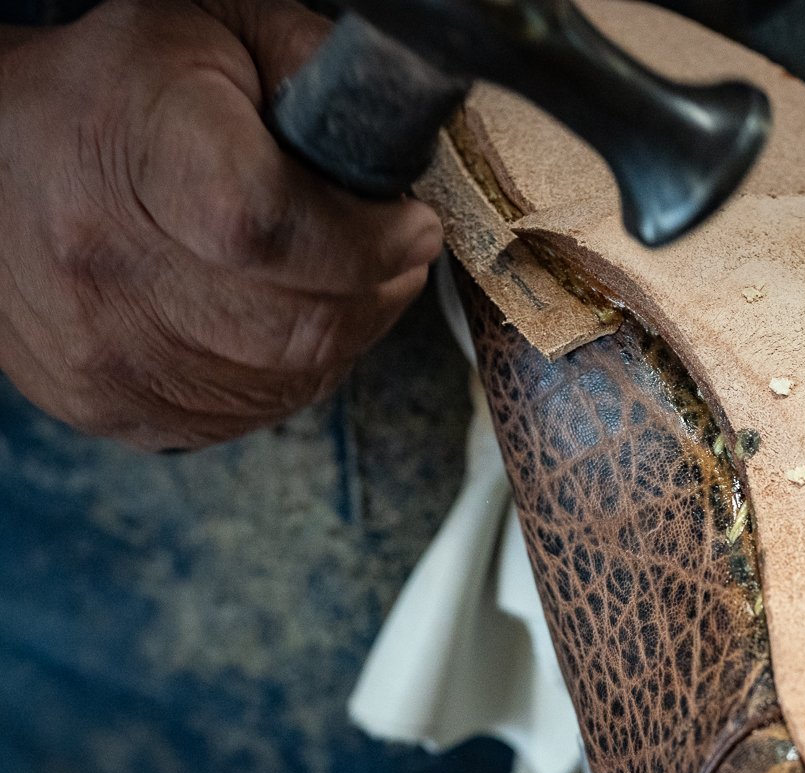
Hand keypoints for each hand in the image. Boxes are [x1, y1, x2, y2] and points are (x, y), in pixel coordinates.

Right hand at [0, 0, 443, 449]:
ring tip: (343, 275)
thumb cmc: (122, 90)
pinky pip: (253, 412)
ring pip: (292, 377)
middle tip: (395, 250)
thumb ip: (317, 65)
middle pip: (301, 322)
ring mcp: (103, 351)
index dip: (365, 238)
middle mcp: (104, 264)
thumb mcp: (217, 31)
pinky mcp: (112, 407)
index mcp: (135, 152)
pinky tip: (282, 317)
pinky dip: (295, 372)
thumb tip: (399, 132)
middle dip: (379, 288)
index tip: (410, 222)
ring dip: (349, 331)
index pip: (269, 225)